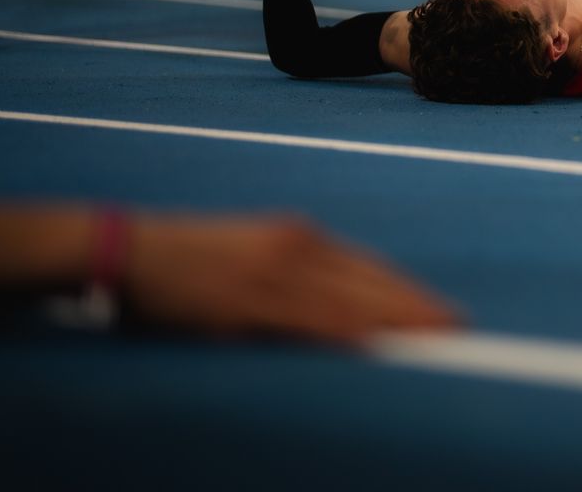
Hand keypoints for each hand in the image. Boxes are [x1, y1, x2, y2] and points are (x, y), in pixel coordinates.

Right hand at [122, 213, 460, 346]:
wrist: (125, 248)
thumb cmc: (184, 260)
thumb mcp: (250, 256)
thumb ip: (292, 277)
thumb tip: (333, 308)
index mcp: (298, 236)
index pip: (368, 268)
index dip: (407, 293)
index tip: (440, 312)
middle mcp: (296, 247)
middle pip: (370, 283)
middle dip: (415, 308)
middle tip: (457, 329)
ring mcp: (273, 271)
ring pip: (350, 302)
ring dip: (395, 322)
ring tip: (433, 340)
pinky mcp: (247, 298)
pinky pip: (308, 320)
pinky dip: (345, 332)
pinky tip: (372, 344)